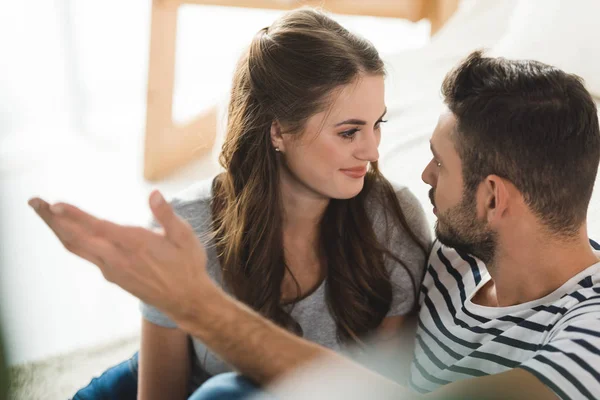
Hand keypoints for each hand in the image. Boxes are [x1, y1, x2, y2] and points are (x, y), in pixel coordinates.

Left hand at [27, 191, 210, 322]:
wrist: (185, 300)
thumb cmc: (187, 266)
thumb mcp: (184, 237)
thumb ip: (166, 215)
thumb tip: (154, 194)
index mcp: (135, 243)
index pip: (97, 227)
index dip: (74, 216)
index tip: (54, 204)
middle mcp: (117, 258)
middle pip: (76, 237)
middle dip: (53, 219)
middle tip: (34, 202)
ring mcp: (112, 269)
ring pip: (77, 247)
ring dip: (58, 229)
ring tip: (44, 213)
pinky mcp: (113, 276)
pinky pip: (85, 255)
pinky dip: (72, 240)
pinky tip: (69, 233)